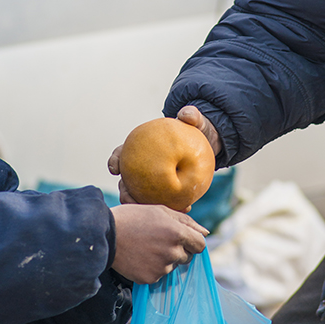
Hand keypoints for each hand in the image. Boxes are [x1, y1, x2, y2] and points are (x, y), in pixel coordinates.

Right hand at [106, 107, 220, 203]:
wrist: (209, 144)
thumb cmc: (196, 130)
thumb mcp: (196, 121)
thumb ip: (191, 116)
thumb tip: (186, 114)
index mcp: (141, 149)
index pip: (121, 155)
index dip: (115, 162)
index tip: (115, 169)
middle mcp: (144, 168)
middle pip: (127, 182)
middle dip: (125, 193)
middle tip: (130, 198)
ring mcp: (155, 182)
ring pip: (145, 197)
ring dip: (147, 206)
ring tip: (157, 210)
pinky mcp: (170, 192)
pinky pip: (169, 201)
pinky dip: (175, 206)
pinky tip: (187, 208)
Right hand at [110, 204, 207, 283]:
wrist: (105, 235)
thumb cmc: (133, 217)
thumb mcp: (160, 210)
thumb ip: (186, 221)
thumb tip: (205, 232)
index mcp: (177, 233)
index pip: (200, 245)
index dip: (192, 242)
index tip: (182, 239)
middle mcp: (172, 252)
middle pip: (187, 257)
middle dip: (178, 250)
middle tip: (158, 241)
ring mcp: (162, 268)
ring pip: (172, 266)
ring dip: (164, 259)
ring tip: (145, 247)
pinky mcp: (150, 279)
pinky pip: (159, 275)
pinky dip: (152, 268)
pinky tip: (139, 257)